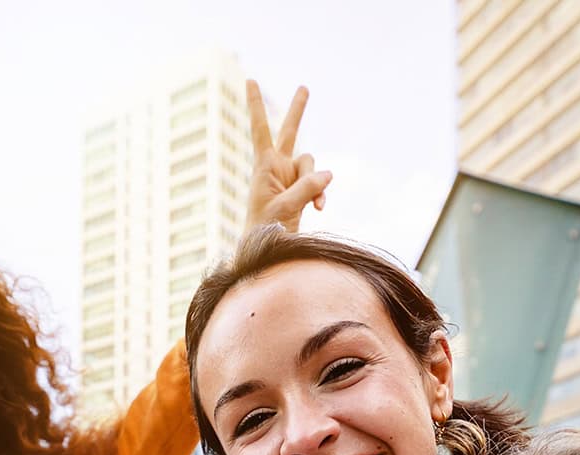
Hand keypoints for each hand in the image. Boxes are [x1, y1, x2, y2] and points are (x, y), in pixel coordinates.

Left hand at [244, 80, 331, 231]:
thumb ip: (306, 188)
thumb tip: (329, 174)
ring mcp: (291, 178)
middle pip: (289, 132)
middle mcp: (277, 167)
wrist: (267, 250)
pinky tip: (319, 210)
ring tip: (314, 205)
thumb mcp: (284, 208)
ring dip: (316, 183)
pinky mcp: (302, 190)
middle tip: (304, 88)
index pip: (260, 129)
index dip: (256, 104)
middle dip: (298, 111)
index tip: (250, 79)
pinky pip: (319, 184)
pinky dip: (321, 195)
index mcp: (263, 166)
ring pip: (312, 165)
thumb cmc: (265, 230)